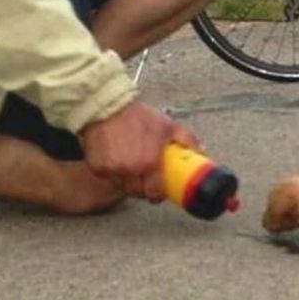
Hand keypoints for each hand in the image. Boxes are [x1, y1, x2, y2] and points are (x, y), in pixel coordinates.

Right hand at [80, 100, 199, 202]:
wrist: (108, 106)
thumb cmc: (137, 116)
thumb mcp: (168, 125)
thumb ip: (187, 140)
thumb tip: (201, 153)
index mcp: (149, 163)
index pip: (155, 193)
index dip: (158, 193)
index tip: (160, 188)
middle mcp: (129, 170)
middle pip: (138, 192)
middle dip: (144, 187)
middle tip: (146, 174)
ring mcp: (111, 170)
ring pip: (123, 186)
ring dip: (129, 180)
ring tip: (132, 162)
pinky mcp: (97, 167)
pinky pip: (108, 177)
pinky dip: (113, 172)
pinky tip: (117, 157)